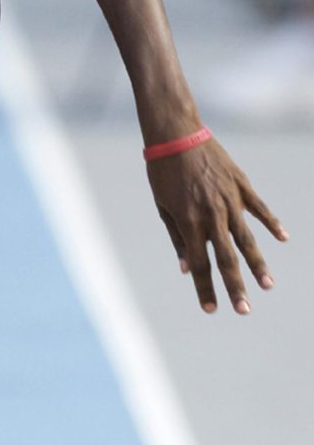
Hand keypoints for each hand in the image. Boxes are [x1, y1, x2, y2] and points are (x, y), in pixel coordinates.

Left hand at [147, 138, 287, 313]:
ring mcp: (229, 200)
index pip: (199, 264)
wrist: (175, 133)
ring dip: (258, 264)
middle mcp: (211, 215)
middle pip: (226, 258)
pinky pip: (259, 208)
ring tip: (267, 285)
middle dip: (235, 287)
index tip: (211, 310)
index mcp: (189, 221)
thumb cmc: (163, 171)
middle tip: (244, 310)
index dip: (204, 288)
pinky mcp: (240, 185)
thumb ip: (177, 237)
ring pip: (247, 238)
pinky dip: (272, 223)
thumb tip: (185, 268)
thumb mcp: (162, 205)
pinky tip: (283, 238)